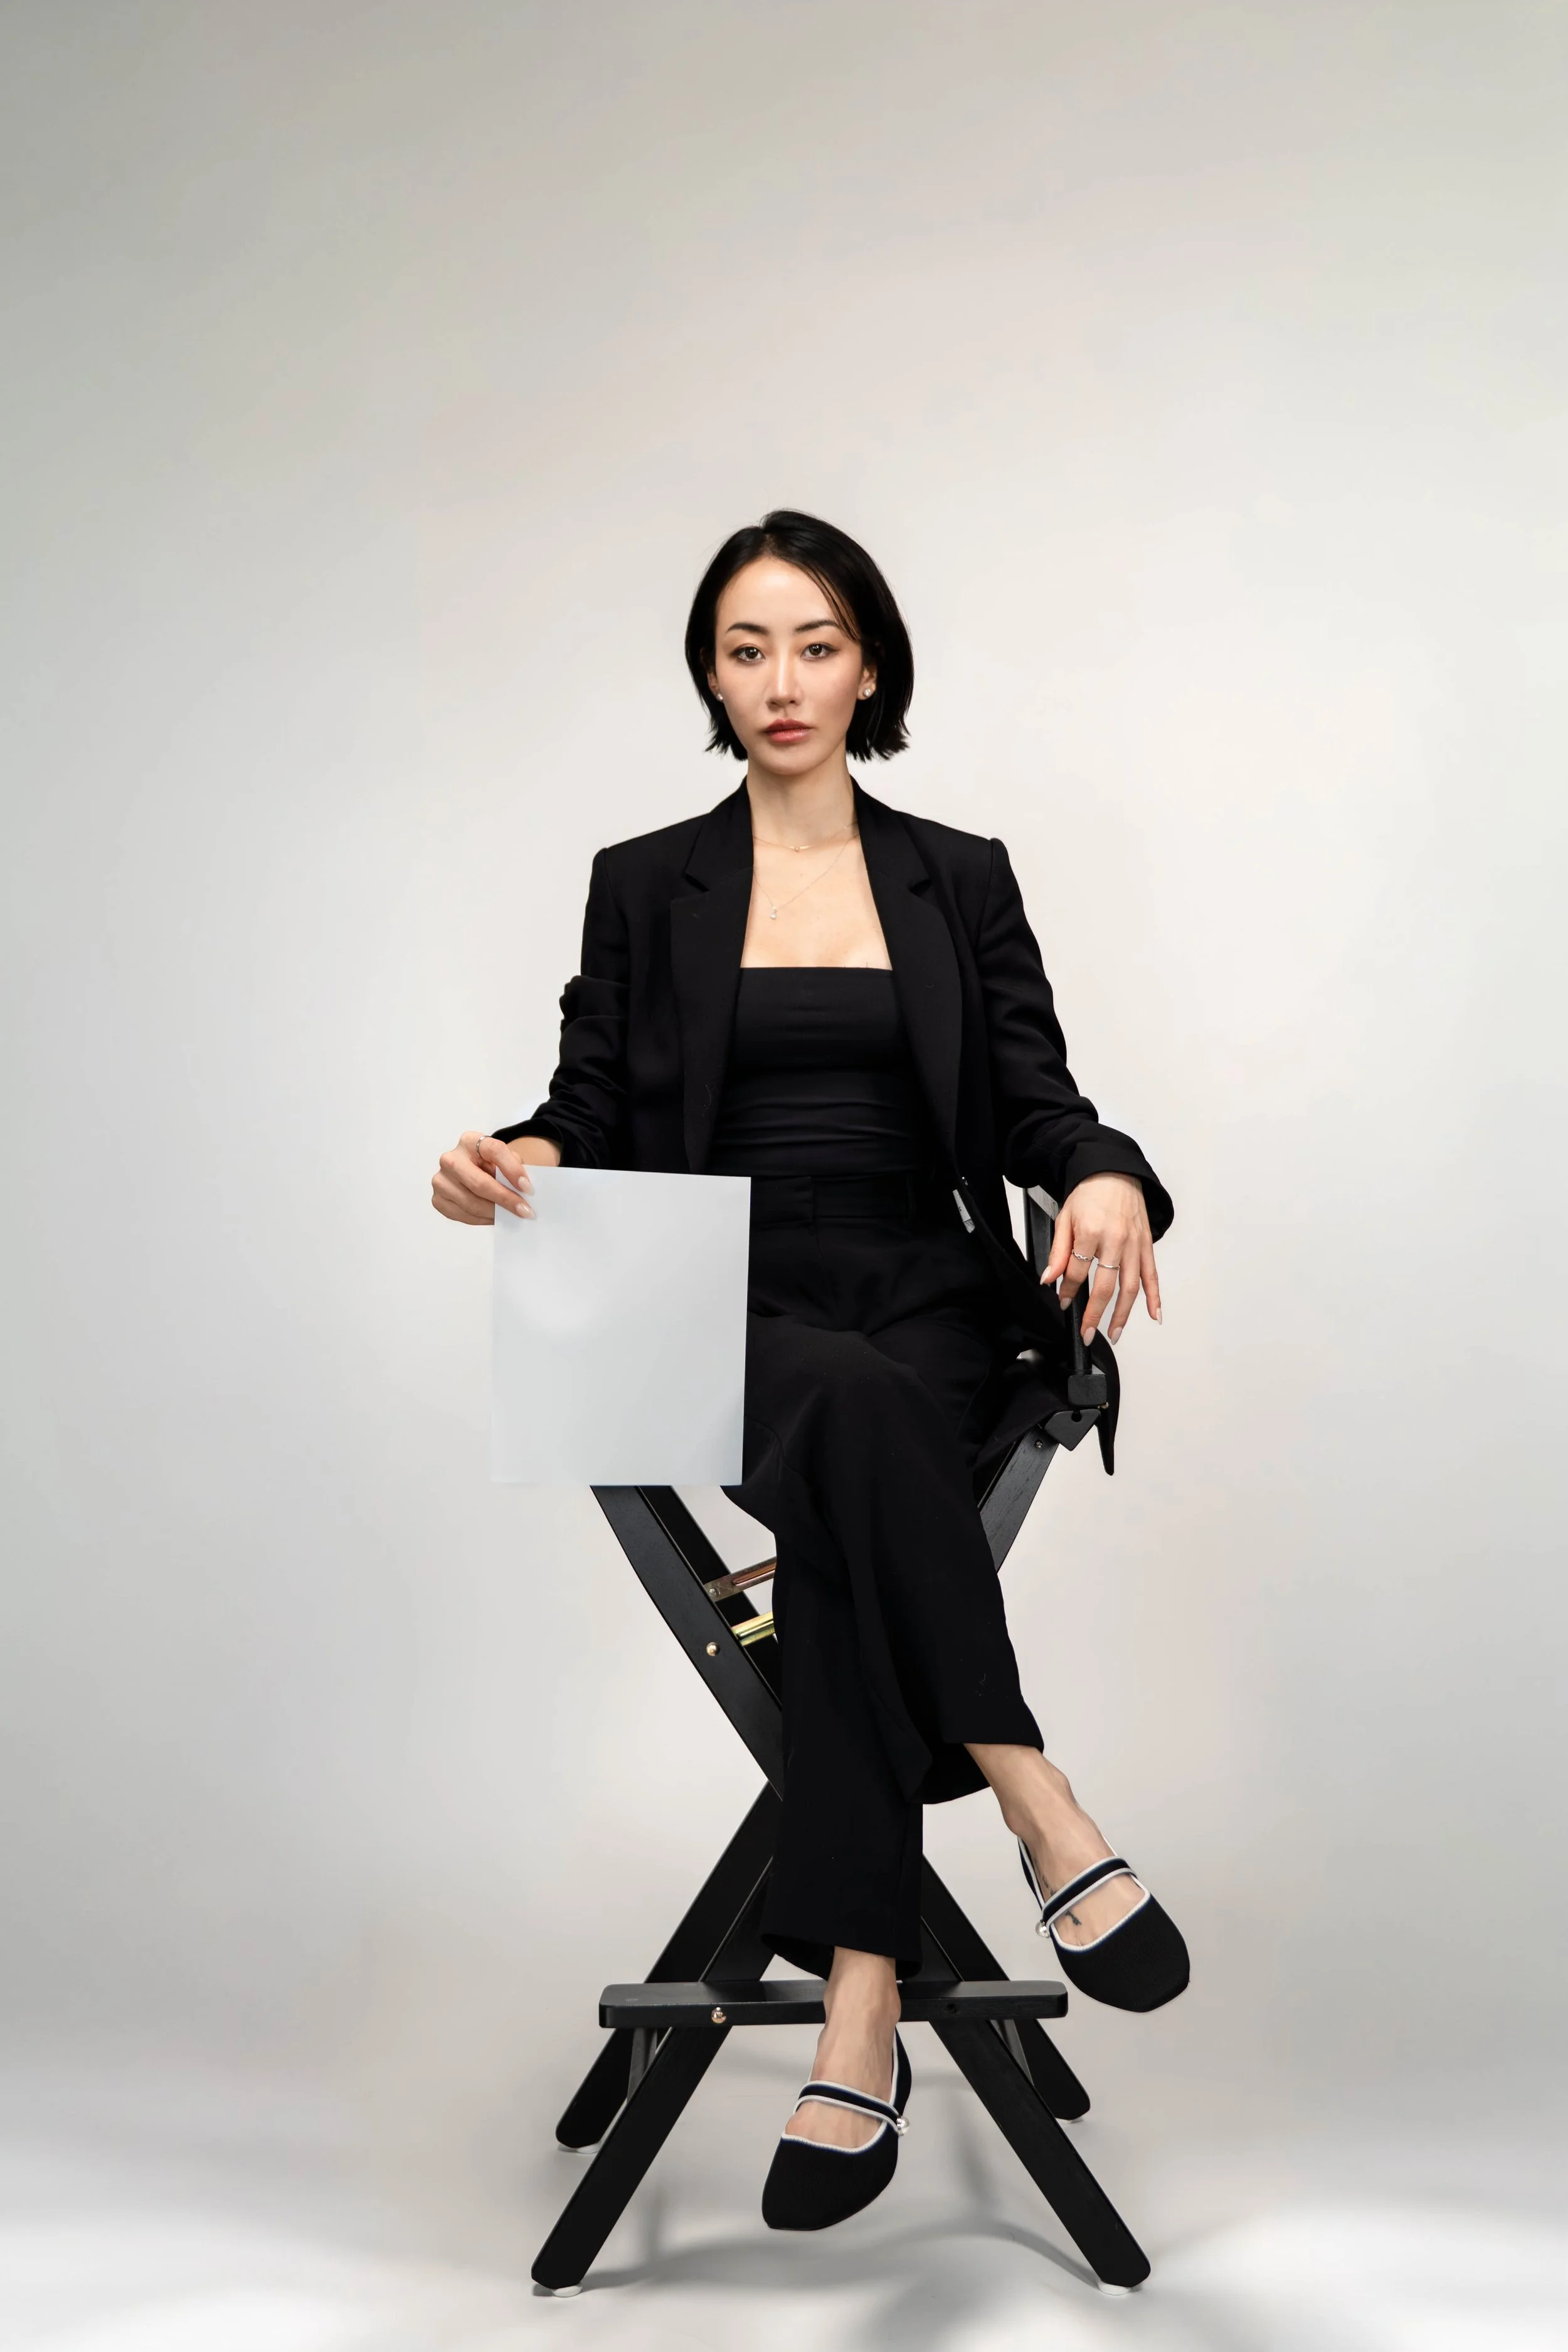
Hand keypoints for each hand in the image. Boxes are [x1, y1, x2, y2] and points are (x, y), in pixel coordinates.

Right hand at [430, 1130, 559, 1223]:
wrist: (474, 1171)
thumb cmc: (492, 1165)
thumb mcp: (506, 1158)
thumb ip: (514, 1168)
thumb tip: (523, 1191)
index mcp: (470, 1141)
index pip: (494, 1150)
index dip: (512, 1170)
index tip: (528, 1188)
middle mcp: (451, 1158)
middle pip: (479, 1183)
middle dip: (505, 1199)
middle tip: (525, 1210)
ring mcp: (441, 1179)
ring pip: (471, 1203)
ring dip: (495, 1213)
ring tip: (513, 1216)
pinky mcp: (438, 1199)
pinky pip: (463, 1215)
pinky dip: (482, 1219)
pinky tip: (494, 1217)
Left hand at [1041, 1174, 1160, 1344]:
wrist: (1115, 1172)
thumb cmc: (1089, 1193)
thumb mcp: (1065, 1218)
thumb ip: (1058, 1251)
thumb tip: (1049, 1278)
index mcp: (1092, 1232)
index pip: (1078, 1271)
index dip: (1068, 1290)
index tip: (1063, 1301)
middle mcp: (1116, 1240)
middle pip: (1105, 1286)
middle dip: (1094, 1313)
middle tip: (1087, 1333)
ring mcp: (1134, 1245)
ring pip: (1130, 1287)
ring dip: (1123, 1314)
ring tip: (1114, 1333)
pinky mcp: (1146, 1245)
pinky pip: (1152, 1275)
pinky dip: (1155, 1297)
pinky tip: (1154, 1315)